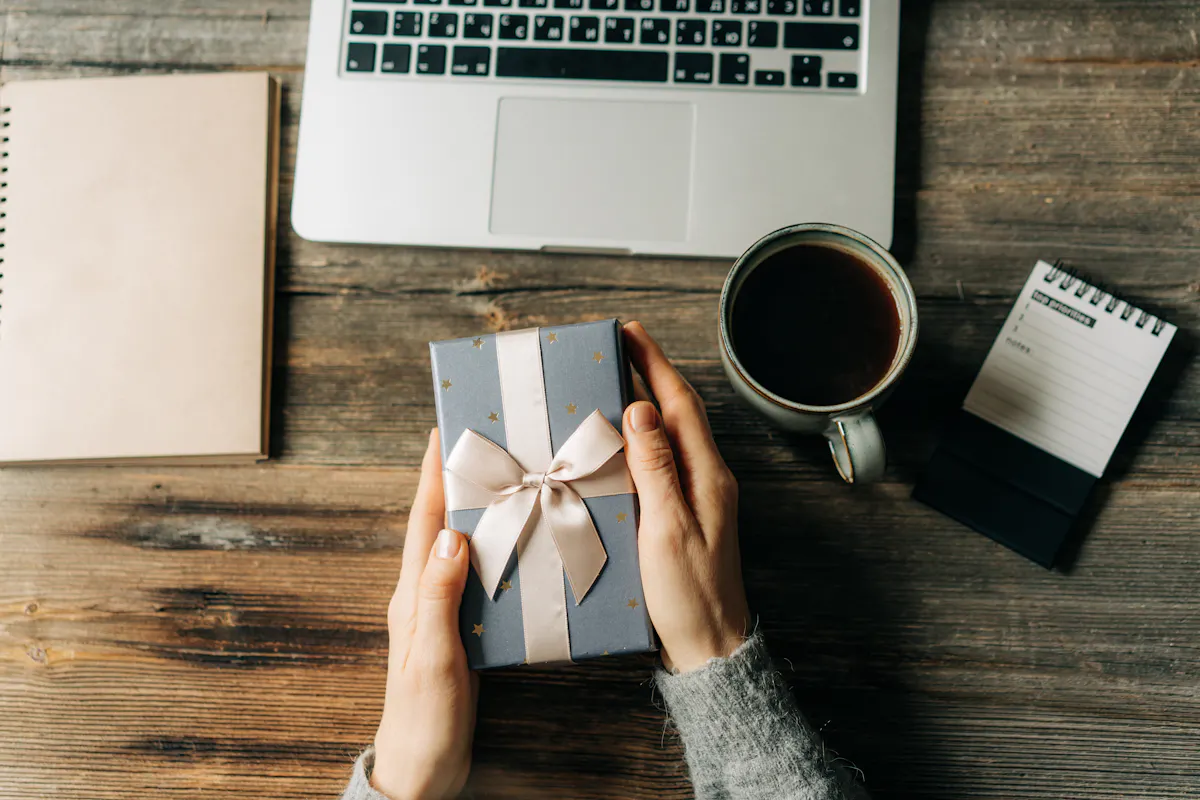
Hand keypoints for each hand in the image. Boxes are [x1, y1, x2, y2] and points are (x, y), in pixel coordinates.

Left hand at [372, 429, 476, 799]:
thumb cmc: (422, 717)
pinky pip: (477, 577)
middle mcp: (424, 595)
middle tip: (484, 445)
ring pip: (462, 548)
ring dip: (478, 512)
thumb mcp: (434, 656)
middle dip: (457, 482)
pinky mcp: (462, 630)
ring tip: (505, 481)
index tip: (443, 433)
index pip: (423, 522)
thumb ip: (440, 596)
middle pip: (441, 525)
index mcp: (412, 595)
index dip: (432, 476)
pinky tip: (517, 544)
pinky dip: (495, 551)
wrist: (425, 768)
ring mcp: (443, 612)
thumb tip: (452, 536)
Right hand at [622, 321, 750, 673]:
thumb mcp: (668, 527)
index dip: (655, 365)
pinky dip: (638, 443)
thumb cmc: (689, 593)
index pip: (680, 405)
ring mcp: (696, 496)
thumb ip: (656, 467)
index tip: (630, 332)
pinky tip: (616, 445)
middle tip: (616, 347)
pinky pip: (660, 464)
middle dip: (648, 375)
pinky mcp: (682, 515)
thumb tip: (642, 409)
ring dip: (643, 405)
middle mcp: (706, 478)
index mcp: (708, 474)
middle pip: (677, 413)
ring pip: (668, 436)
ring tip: (611, 383)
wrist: (707, 644)